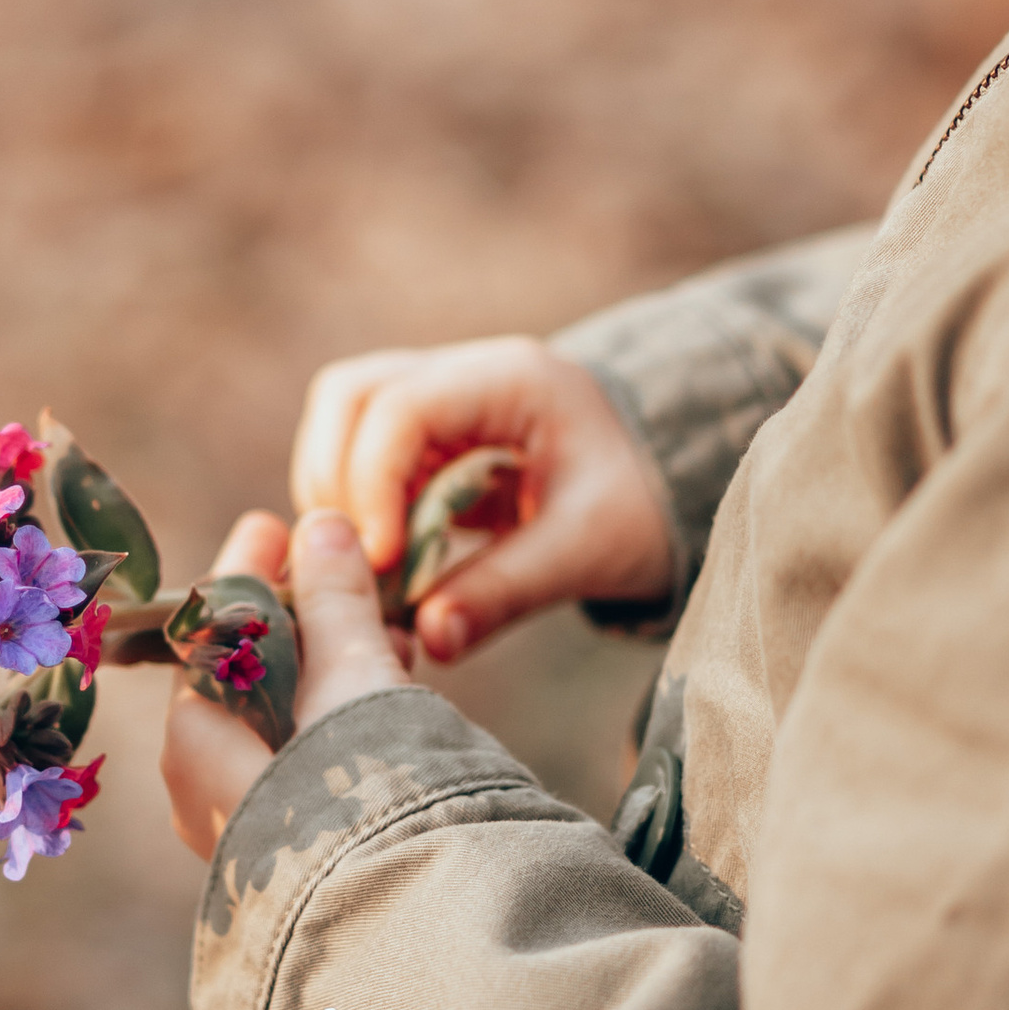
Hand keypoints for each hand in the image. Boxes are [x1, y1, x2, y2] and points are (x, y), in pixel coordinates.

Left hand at [161, 509, 408, 859]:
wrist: (407, 915)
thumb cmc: (361, 787)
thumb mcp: (350, 675)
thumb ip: (334, 599)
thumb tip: (322, 527)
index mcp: (191, 743)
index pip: (207, 635)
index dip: (247, 572)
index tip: (276, 525)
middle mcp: (204, 794)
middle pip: (246, 677)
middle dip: (302, 620)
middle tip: (347, 576)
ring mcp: (249, 829)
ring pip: (283, 720)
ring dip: (332, 667)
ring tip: (390, 634)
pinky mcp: (297, 854)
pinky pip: (306, 760)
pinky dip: (340, 716)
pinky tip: (389, 691)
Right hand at [288, 334, 673, 659]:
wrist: (669, 483)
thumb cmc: (640, 504)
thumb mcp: (585, 549)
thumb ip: (505, 591)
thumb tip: (426, 637)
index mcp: (511, 379)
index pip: (401, 408)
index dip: (372, 483)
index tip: (383, 561)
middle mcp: (464, 372)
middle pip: (349, 394)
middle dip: (338, 481)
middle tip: (363, 562)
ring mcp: (441, 398)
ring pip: (342, 420)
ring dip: (338, 492)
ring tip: (375, 564)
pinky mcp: (430, 437)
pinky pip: (361, 456)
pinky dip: (358, 507)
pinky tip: (389, 561)